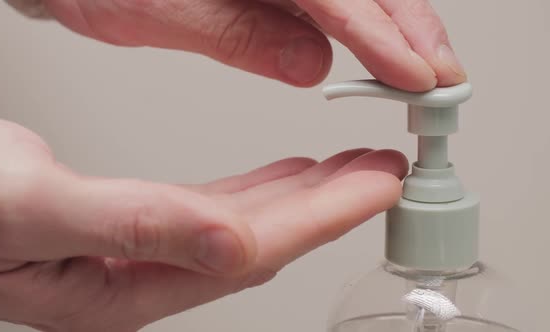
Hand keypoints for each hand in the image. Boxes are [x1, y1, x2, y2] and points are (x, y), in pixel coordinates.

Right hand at [0, 105, 406, 330]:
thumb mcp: (28, 205)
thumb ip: (128, 226)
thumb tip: (226, 245)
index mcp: (121, 287)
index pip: (250, 254)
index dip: (321, 219)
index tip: (376, 186)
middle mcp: (141, 276)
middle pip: (262, 242)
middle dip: (330, 206)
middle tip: (384, 173)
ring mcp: (143, 252)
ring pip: (248, 225)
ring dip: (305, 196)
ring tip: (352, 169)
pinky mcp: (137, 224)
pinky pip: (218, 209)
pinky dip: (263, 190)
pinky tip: (288, 177)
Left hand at [42, 0, 465, 90]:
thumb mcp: (161, 11)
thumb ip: (240, 34)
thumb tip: (313, 65)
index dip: (380, 34)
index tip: (414, 74)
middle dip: (409, 28)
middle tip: (440, 76)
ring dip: (396, 31)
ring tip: (423, 70)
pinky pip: (329, 5)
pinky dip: (362, 32)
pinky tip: (380, 56)